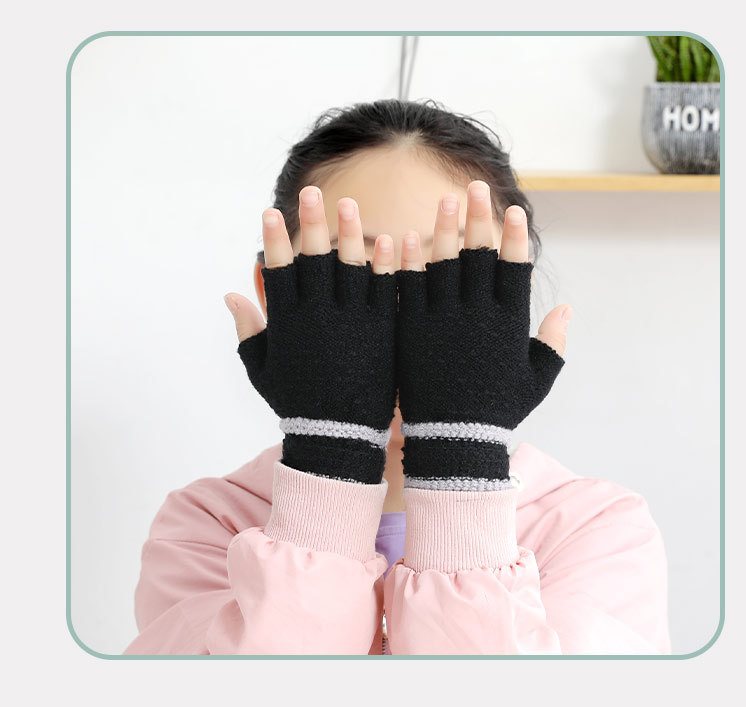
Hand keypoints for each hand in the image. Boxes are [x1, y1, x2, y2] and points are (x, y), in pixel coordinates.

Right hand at [225, 186, 397, 483]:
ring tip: (348, 203)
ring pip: (351, 268)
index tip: (270, 211)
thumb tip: (231, 295)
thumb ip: (248, 332)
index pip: (278, 272)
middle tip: (311, 192)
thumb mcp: (264, 372)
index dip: (273, 241)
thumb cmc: (299, 407)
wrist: (340, 440)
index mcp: (288, 325)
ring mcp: (353, 323)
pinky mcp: (382, 332)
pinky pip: (385, 291)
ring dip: (349, 233)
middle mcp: (318, 318)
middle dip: (311, 223)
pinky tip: (392, 240)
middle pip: (314, 260)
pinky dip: (387, 266)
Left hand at [396, 180, 571, 489]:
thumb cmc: (495, 412)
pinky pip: (410, 288)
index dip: (514, 238)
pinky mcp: (412, 330)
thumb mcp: (535, 381)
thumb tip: (567, 308)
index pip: (514, 269)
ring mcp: (442, 320)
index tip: (514, 210)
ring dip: (445, 229)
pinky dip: (408, 263)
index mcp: (509, 324)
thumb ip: (553, 344)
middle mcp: (477, 315)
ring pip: (444, 263)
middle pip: (479, 255)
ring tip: (447, 200)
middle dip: (479, 218)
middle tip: (477, 187)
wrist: (451, 440)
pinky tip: (404, 238)